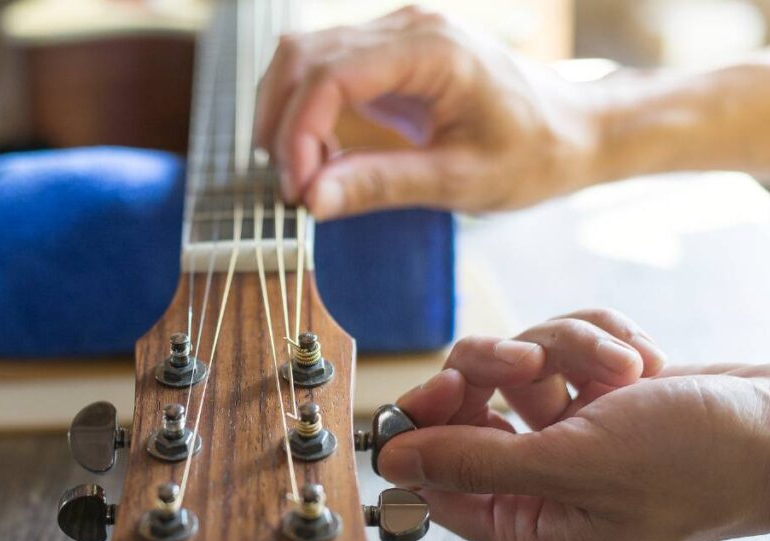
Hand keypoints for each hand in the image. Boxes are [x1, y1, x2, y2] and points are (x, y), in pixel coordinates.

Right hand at [254, 6, 598, 217]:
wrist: (573, 130)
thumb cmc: (533, 153)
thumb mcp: (461, 180)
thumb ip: (383, 184)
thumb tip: (312, 198)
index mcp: (431, 50)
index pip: (330, 76)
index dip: (298, 134)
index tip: (297, 191)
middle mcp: (407, 29)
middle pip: (302, 57)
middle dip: (281, 125)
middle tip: (292, 189)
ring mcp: (396, 38)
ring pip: (303, 59)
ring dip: (286, 117)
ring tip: (303, 176)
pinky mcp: (389, 57)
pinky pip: (324, 74)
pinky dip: (306, 116)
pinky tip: (321, 158)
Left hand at [377, 309, 769, 540]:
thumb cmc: (699, 463)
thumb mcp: (575, 464)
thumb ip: (475, 462)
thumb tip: (393, 461)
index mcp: (523, 522)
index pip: (432, 472)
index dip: (426, 423)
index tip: (447, 387)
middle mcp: (535, 477)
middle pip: (464, 400)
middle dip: (504, 366)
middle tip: (532, 358)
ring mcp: (564, 430)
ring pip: (516, 359)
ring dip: (569, 348)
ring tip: (624, 371)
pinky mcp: (592, 392)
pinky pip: (561, 342)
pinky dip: (601, 340)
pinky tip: (642, 363)